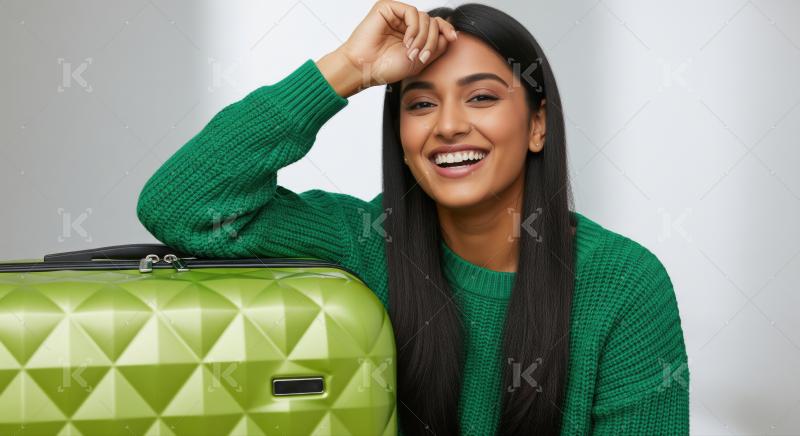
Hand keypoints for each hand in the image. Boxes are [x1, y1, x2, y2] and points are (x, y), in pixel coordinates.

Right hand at [336, 0, 457, 89]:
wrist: (365, 69)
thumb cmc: (386, 68)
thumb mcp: (419, 60)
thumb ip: (436, 46)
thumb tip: (450, 34)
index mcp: (412, 34)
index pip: (435, 25)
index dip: (446, 29)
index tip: (453, 38)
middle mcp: (405, 23)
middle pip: (432, 22)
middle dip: (431, 40)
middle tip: (421, 56)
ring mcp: (396, 15)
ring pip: (424, 18)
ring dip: (422, 38)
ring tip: (411, 52)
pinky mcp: (387, 8)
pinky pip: (412, 12)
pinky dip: (413, 28)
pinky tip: (406, 41)